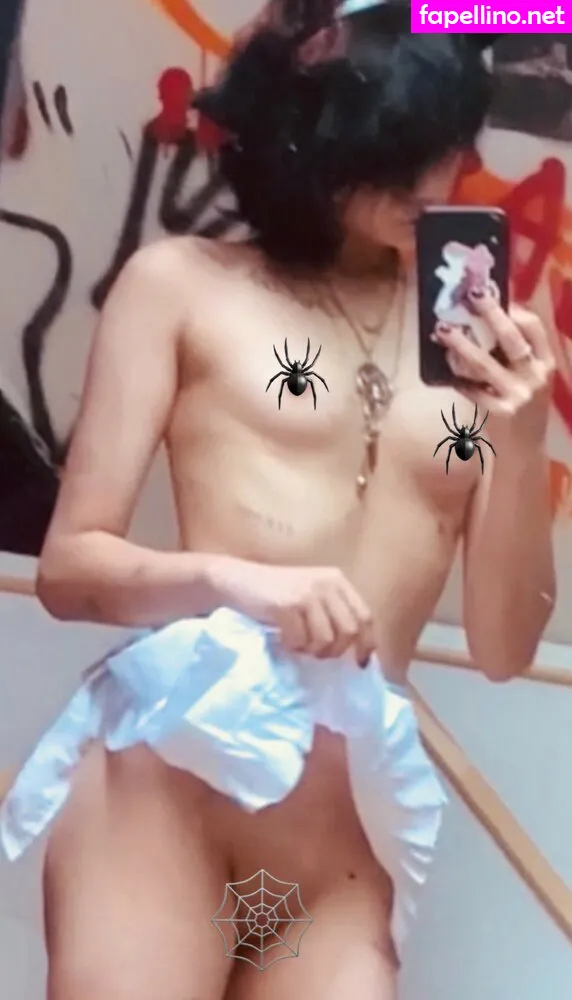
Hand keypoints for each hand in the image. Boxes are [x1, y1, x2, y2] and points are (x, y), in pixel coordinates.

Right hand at [210, 557, 374, 664]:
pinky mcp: (287, 604)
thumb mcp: (311, 595)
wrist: (237, 580)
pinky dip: (292, 646)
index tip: (360, 663)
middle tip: (317, 655)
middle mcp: (327, 583)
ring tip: (298, 644)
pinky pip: (301, 640)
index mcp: (337, 580)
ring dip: (312, 651)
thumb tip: (356, 650)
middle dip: (335, 651)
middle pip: (349, 631)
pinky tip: (283, 638)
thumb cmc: (275, 592)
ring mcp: (307, 593)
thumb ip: (333, 613)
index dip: (366, 643)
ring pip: (327, 640)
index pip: (365, 616)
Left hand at [433, 290, 555, 452]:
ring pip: (486, 364)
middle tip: (471, 295)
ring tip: (444, 330)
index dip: (513, 309)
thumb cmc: (522, 404)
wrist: (524, 449)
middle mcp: (536, 377)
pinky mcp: (500, 413)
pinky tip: (445, 366)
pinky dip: (458, 377)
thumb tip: (494, 313)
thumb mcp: (530, 375)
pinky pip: (473, 390)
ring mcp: (518, 396)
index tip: (493, 294)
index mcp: (547, 362)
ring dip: (463, 345)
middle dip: (491, 314)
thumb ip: (516, 351)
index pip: (535, 328)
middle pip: (512, 340)